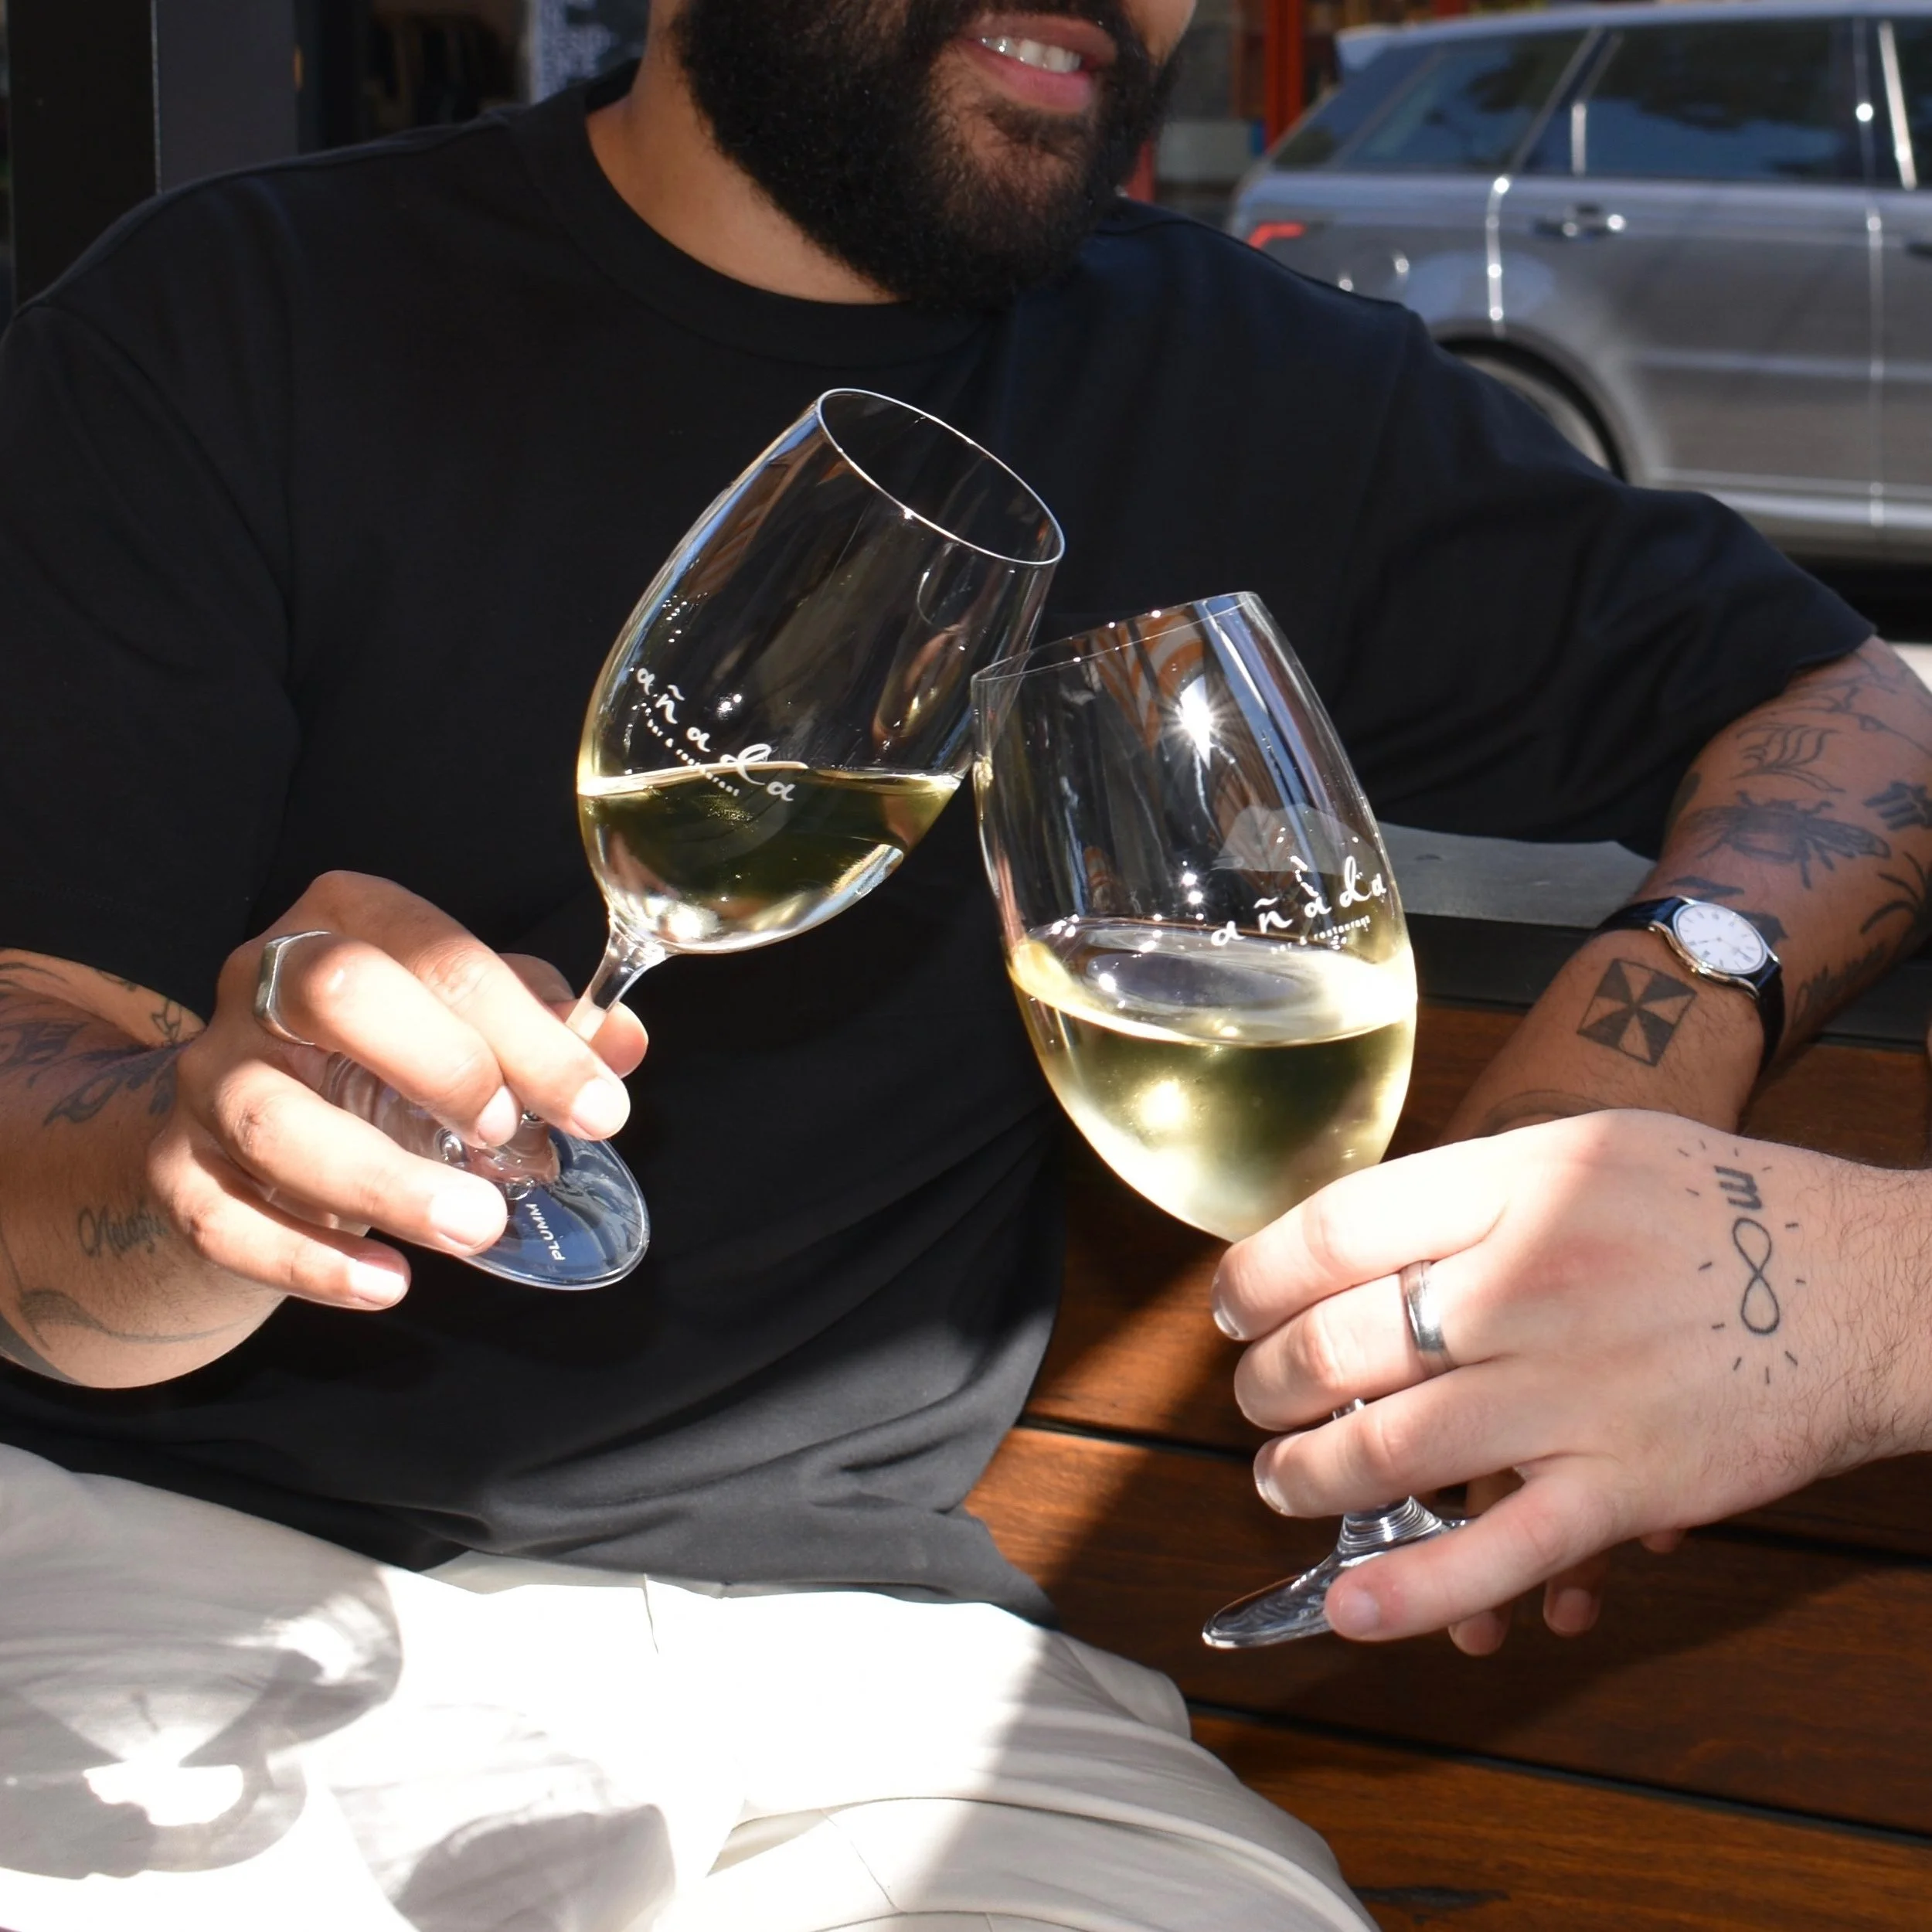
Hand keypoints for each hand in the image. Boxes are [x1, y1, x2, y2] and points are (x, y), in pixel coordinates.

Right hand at [148, 872, 646, 1310]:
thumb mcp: (469, 1021)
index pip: (439, 952)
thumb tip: (622, 1043)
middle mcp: (262, 979)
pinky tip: (388, 1284)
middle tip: (512, 1138)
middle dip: (442, 1065)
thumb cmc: (386, 1054)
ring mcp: (209, 1073)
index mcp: (346, 919)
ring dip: (384, 1181)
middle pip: (338, 992)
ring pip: (276, 1119)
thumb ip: (546, 1028)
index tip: (600, 1109)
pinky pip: (221, 1217)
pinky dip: (308, 1261)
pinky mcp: (174, 1168)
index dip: (528, 1034)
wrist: (247, 1119)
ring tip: (476, 1227)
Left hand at [1212, 1111, 1926, 1644]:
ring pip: (1393, 1448)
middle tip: (1256, 1395)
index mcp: (1517, 1182)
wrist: (1870, 1286)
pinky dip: (1417, 1591)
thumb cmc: (1721, 1208)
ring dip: (1309, 1476)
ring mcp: (1576, 1389)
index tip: (1232, 1303)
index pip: (1335, 1229)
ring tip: (1281, 1478)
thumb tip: (1348, 1240)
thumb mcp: (1587, 1146)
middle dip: (1270, 1382)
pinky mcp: (1627, 1485)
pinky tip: (1351, 1605)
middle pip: (1343, 1341)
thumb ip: (1468, 1187)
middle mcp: (1533, 1279)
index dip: (1257, 1276)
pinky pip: (1502, 1550)